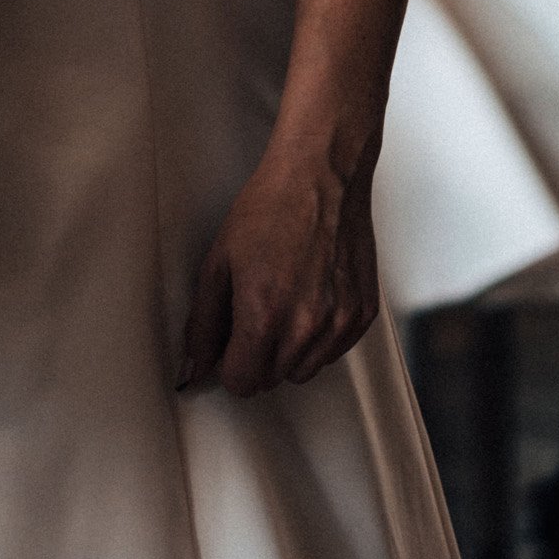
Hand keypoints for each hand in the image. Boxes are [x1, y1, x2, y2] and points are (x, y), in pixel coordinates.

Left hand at [177, 138, 378, 396]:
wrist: (321, 175)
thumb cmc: (269, 208)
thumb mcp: (219, 260)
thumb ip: (203, 321)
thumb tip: (195, 365)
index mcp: (263, 316)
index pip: (241, 383)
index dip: (229, 365)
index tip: (228, 345)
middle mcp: (305, 328)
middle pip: (272, 380)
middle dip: (257, 356)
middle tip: (254, 313)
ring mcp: (338, 323)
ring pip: (304, 371)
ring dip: (289, 352)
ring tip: (284, 301)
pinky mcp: (362, 314)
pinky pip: (334, 352)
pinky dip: (320, 337)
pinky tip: (310, 297)